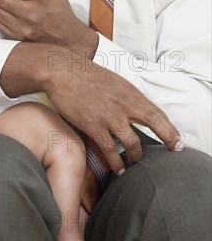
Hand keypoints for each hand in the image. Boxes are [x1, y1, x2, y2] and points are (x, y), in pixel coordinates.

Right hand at [0, 42, 183, 174]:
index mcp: (130, 93)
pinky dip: (117, 163)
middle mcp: (124, 105)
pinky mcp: (94, 125)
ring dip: (136, 158)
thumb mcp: (113, 81)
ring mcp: (110, 116)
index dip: (171, 129)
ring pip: (134, 144)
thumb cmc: (85, 74)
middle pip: (155, 124)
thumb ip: (126, 97)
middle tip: (173, 151)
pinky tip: (118, 169)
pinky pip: (110, 150)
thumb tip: (135, 110)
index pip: (157, 113)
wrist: (63, 71)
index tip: (178, 141)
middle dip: (168, 140)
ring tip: (134, 164)